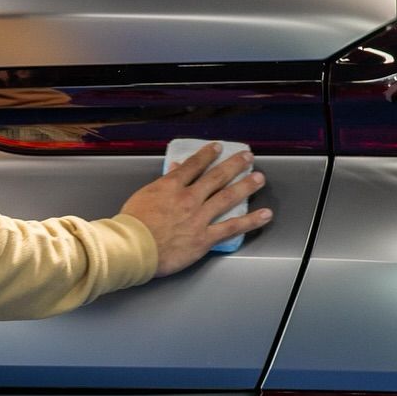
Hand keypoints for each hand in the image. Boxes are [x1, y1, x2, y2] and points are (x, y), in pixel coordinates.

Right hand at [119, 143, 271, 277]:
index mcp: (171, 187)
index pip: (193, 165)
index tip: (217, 148)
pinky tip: (264, 214)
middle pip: (216, 177)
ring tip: (259, 178)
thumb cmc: (131, 225)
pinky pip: (232, 228)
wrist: (132, 248)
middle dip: (234, 165)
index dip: (207, 155)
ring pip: (228, 197)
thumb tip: (175, 169)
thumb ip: (163, 183)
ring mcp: (199, 218)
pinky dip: (250, 221)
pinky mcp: (204, 238)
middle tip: (247, 157)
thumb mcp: (143, 196)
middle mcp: (189, 198)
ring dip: (246, 186)